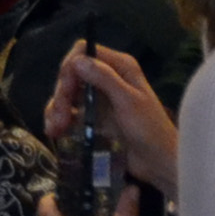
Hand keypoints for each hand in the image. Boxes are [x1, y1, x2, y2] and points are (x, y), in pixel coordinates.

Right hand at [45, 43, 178, 197]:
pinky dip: (58, 120)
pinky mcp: (93, 117)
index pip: (84, 52)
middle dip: (61, 94)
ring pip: (67, 94)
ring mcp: (98, 98)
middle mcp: (107, 77)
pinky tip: (54, 132)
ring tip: (55, 129)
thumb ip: (105, 79)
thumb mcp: (129, 102)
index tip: (66, 88)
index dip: (70, 66)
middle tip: (61, 116)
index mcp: (119, 67)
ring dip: (56, 108)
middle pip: (71, 73)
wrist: (160, 163)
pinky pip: (70, 112)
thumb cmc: (151, 130)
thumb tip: (77, 61)